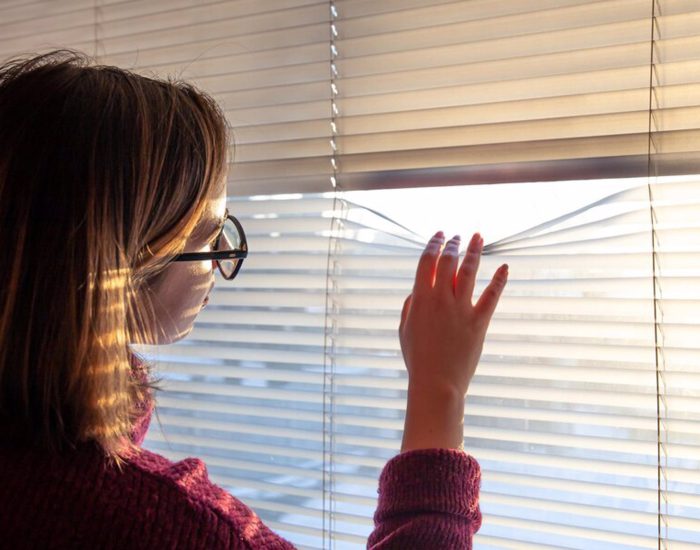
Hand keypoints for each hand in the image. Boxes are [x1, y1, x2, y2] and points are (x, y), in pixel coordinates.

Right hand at [399, 231, 507, 451]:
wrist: (436, 383)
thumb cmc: (417, 359)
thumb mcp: (404, 330)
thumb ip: (410, 306)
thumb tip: (418, 290)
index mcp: (420, 299)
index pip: (427, 262)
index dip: (434, 245)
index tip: (440, 235)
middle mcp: (441, 299)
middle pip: (448, 262)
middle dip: (453, 245)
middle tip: (458, 236)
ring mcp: (461, 309)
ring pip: (469, 272)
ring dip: (474, 251)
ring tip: (478, 237)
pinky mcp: (479, 322)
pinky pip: (492, 296)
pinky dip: (500, 280)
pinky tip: (505, 267)